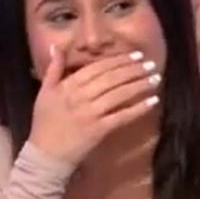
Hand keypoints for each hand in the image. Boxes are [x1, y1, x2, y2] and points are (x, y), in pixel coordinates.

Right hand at [26, 46, 160, 166]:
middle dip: (133, 70)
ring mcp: (91, 113)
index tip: (135, 55)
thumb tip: (56, 46)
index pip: (96, 68)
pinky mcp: (100, 129)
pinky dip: (138, 108)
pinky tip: (152, 101)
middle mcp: (80, 96)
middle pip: (111, 79)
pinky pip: (122, 116)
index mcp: (67, 86)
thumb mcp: (44, 91)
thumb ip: (53, 68)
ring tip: (155, 78)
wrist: (46, 152)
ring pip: (119, 95)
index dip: (117, 60)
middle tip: (150, 63)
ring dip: (139, 85)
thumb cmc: (45, 120)